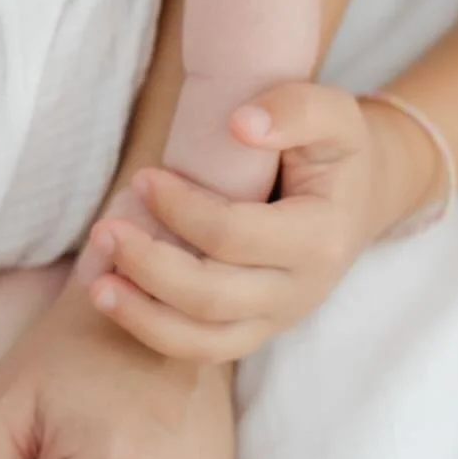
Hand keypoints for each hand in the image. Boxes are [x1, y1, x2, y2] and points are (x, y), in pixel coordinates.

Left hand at [82, 81, 441, 362]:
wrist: (362, 195)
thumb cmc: (337, 151)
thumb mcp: (333, 113)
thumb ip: (295, 109)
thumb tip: (240, 124)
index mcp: (320, 238)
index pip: (235, 235)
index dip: (182, 210)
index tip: (143, 177)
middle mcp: (300, 290)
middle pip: (212, 296)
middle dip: (149, 265)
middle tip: (103, 228)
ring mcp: (277, 318)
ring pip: (203, 340)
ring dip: (142, 314)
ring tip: (96, 283)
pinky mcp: (255, 330)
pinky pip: (200, 349)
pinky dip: (153, 331)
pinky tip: (114, 299)